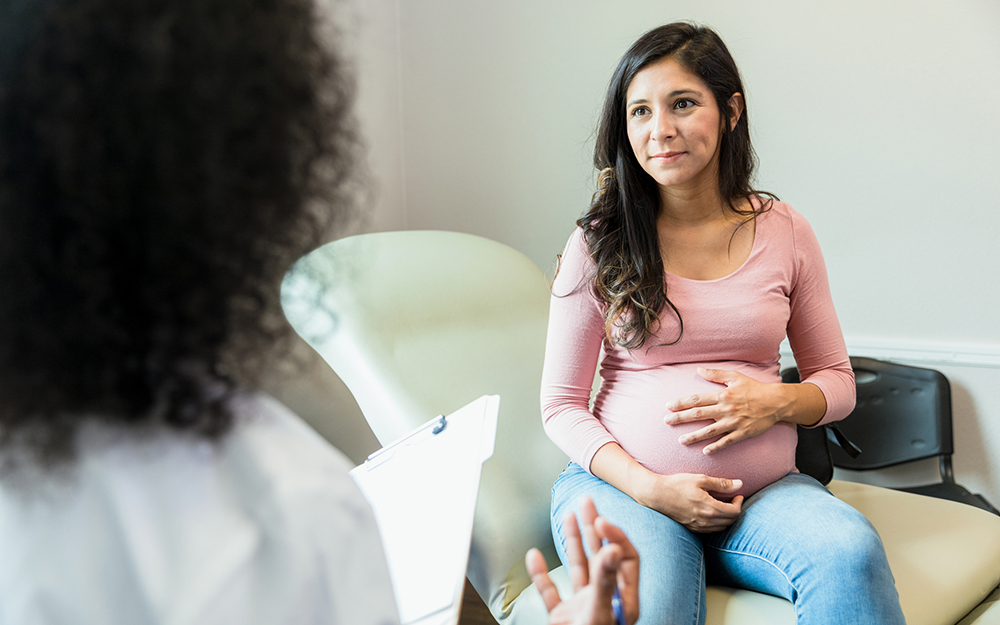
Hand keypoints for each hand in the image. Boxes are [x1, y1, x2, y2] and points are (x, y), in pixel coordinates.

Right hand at [526, 496, 638, 624]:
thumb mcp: (601, 611)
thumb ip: (604, 580)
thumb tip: (612, 548)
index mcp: (622, 598)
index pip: (625, 558)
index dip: (614, 536)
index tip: (600, 520)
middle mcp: (604, 598)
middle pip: (601, 555)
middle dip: (592, 526)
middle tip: (586, 501)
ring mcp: (582, 606)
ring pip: (577, 567)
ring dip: (572, 541)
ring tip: (568, 515)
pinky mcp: (562, 616)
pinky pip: (550, 591)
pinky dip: (540, 574)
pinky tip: (534, 557)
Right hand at [638, 472, 743, 532]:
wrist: (656, 495)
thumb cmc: (677, 484)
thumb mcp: (700, 479)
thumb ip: (721, 483)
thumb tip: (740, 484)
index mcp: (710, 508)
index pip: (735, 512)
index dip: (739, 503)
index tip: (737, 494)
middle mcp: (706, 521)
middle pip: (730, 521)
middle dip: (735, 510)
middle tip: (732, 499)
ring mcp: (698, 527)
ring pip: (721, 527)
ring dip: (726, 518)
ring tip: (723, 505)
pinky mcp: (691, 528)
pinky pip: (711, 530)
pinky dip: (716, 523)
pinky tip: (712, 512)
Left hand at [665, 367, 786, 454]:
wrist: (775, 402)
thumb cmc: (754, 388)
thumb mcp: (735, 377)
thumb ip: (716, 374)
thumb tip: (698, 370)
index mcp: (722, 395)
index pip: (697, 399)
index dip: (681, 403)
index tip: (668, 406)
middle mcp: (725, 409)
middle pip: (698, 414)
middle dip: (681, 418)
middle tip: (666, 421)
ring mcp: (734, 422)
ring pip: (710, 431)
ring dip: (694, 436)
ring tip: (681, 441)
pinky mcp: (742, 433)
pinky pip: (727, 441)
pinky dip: (716, 447)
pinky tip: (705, 452)